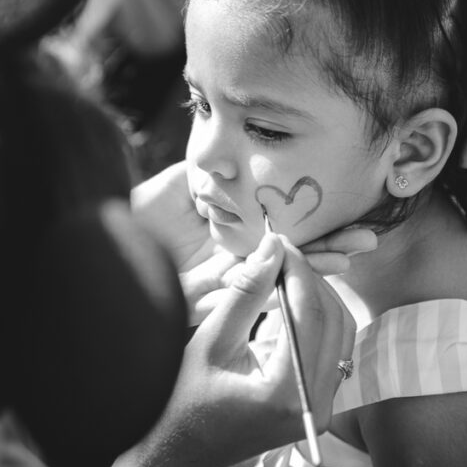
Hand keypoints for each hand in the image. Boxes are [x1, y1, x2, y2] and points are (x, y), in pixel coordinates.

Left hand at [135, 161, 375, 324]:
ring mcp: (218, 284)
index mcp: (226, 234)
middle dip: (328, 247)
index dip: (316, 224)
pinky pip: (244, 296)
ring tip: (351, 258)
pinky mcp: (199, 303)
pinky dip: (277, 288)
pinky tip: (305, 281)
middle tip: (369, 238)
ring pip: (275, 279)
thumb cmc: (131, 215)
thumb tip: (242, 163)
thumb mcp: (178, 185)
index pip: (282, 232)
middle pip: (288, 257)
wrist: (97, 245)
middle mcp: (228, 261)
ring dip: (314, 269)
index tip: (347, 213)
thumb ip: (212, 176)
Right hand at [168, 232, 352, 466]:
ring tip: (284, 273)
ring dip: (317, 297)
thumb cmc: (185, 400)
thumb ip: (245, 293)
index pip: (309, 315)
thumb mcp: (211, 342)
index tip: (280, 242)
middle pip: (334, 321)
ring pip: (340, 333)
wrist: (184, 451)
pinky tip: (289, 300)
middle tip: (281, 253)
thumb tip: (272, 247)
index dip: (298, 270)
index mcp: (286, 394)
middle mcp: (316, 406)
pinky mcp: (320, 405)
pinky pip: (332, 349)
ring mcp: (323, 409)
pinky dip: (316, 319)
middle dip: (311, 280)